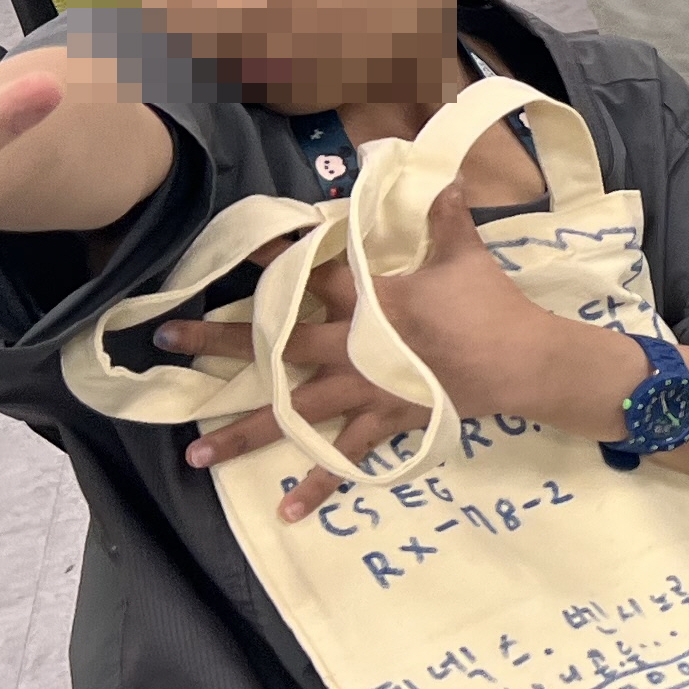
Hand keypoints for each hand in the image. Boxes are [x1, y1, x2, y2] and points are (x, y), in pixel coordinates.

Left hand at [170, 179, 614, 519]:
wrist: (520, 361)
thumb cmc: (489, 305)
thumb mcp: (465, 255)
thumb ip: (445, 218)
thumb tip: (445, 176)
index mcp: (368, 301)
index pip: (311, 274)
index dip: (273, 259)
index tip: (234, 252)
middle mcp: (352, 347)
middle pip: (277, 344)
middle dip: (220, 343)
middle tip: (168, 340)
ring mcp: (363, 390)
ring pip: (293, 414)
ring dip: (243, 434)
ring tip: (194, 455)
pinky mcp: (383, 422)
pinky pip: (346, 459)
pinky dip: (319, 485)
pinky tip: (286, 511)